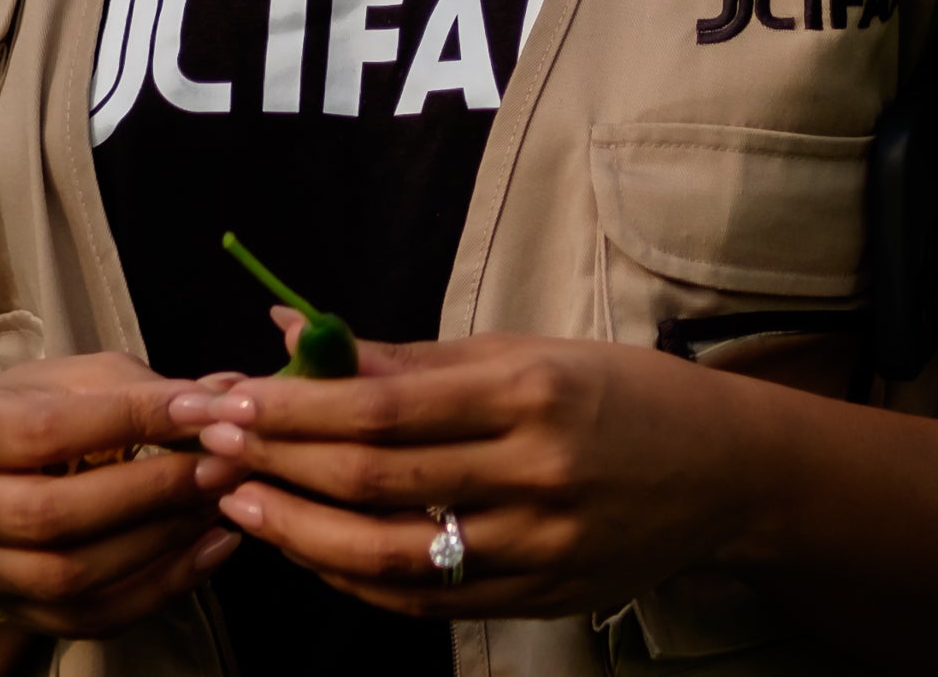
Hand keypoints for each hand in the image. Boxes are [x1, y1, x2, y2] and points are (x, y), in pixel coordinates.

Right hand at [0, 352, 249, 635]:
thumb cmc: (27, 419)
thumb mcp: (64, 383)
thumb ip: (135, 386)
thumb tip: (222, 397)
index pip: (48, 430)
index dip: (130, 419)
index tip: (204, 409)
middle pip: (55, 514)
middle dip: (150, 491)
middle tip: (220, 465)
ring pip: (73, 575)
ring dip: (160, 541)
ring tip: (217, 504)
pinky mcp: (24, 614)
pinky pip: (95, 617)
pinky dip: (161, 587)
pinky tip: (209, 550)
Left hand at [170, 317, 759, 620]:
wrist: (726, 473)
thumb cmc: (615, 392)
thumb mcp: (523, 350)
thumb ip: (408, 355)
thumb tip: (297, 335)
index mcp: (529, 391)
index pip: (384, 406)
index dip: (295, 409)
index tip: (230, 397)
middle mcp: (535, 472)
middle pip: (377, 481)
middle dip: (279, 466)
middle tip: (212, 448)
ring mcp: (538, 547)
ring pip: (392, 556)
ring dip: (300, 535)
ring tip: (240, 505)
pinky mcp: (539, 599)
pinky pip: (425, 602)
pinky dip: (355, 581)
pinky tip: (308, 553)